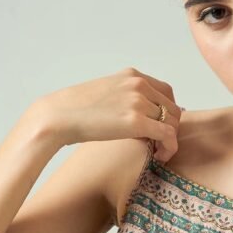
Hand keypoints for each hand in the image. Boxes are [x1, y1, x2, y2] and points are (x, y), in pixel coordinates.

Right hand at [33, 66, 182, 161]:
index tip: (160, 126)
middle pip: (172, 109)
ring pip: (173, 123)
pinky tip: (159, 157)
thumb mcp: (107, 93)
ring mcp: (138, 102)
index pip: (166, 92)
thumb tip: (141, 115)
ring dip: (169, 140)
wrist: (59, 116)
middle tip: (159, 144)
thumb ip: (127, 98)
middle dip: (170, 128)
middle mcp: (138, 84)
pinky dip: (169, 148)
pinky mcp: (136, 122)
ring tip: (157, 152)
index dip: (167, 112)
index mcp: (132, 75)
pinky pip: (168, 136)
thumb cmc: (77, 110)